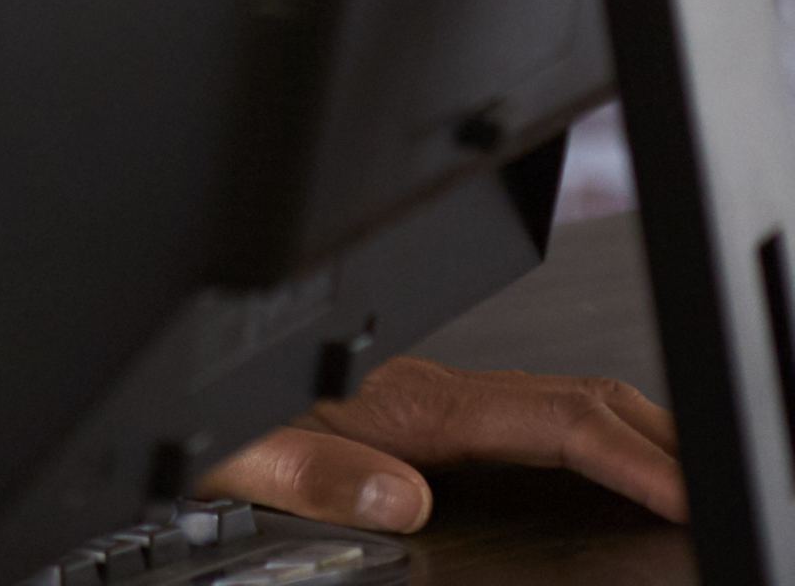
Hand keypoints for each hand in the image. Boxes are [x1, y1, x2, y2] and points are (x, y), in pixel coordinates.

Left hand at [201, 354, 684, 534]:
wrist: (177, 401)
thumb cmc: (215, 433)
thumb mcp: (252, 461)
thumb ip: (326, 478)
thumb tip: (405, 500)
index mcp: (409, 405)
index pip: (553, 422)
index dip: (629, 455)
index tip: (683, 491)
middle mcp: (432, 395)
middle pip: (577, 399)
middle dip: (659, 435)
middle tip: (718, 483)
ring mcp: (435, 402)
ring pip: (561, 404)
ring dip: (633, 434)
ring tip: (687, 477)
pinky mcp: (427, 417)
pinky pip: (533, 422)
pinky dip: (593, 441)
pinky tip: (610, 471)